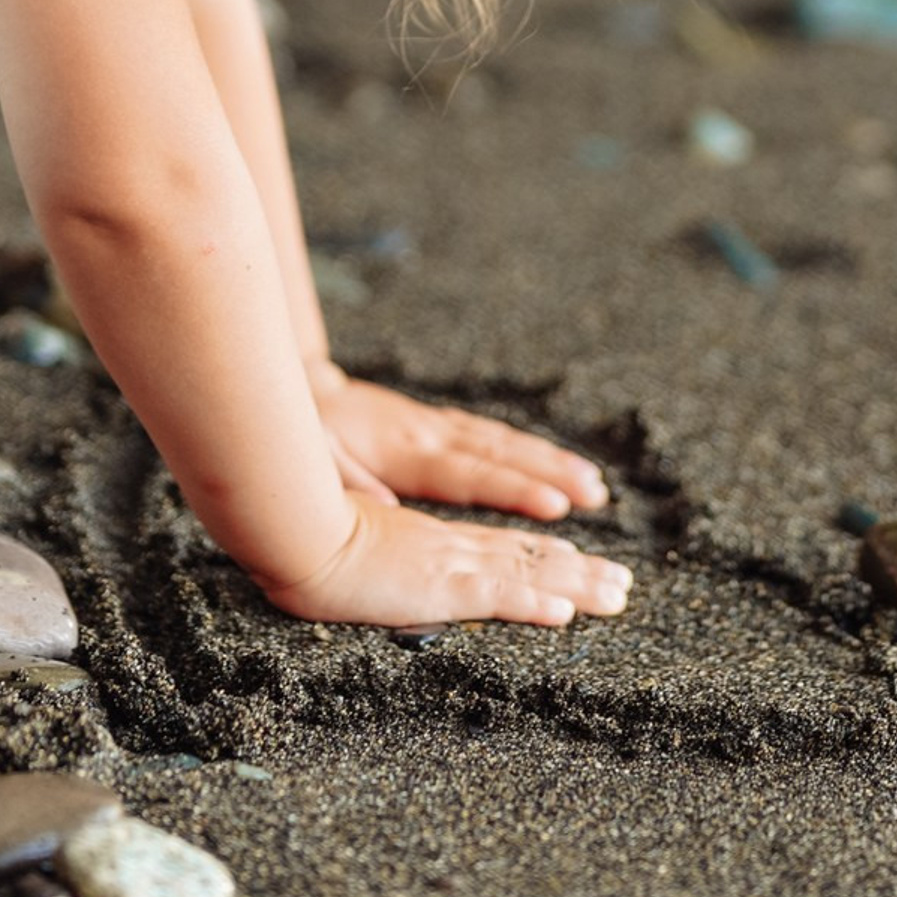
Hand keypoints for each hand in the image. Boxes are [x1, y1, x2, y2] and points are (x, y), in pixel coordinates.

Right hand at [260, 496, 632, 627]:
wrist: (292, 528)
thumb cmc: (306, 535)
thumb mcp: (353, 545)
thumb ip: (379, 553)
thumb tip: (393, 558)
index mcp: (429, 543)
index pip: (498, 548)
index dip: (542, 557)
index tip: (576, 562)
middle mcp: (449, 550)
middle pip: (528, 559)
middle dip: (580, 572)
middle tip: (621, 585)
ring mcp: (448, 565)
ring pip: (528, 574)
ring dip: (578, 587)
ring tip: (618, 596)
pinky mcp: (438, 585)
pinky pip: (497, 596)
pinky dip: (533, 602)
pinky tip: (564, 614)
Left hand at [308, 370, 609, 520]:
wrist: (302, 387)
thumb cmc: (308, 434)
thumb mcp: (312, 459)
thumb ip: (348, 483)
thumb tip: (385, 510)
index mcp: (402, 450)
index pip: (467, 474)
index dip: (511, 490)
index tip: (554, 505)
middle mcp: (429, 434)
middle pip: (499, 454)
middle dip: (550, 474)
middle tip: (594, 494)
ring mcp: (436, 425)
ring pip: (503, 441)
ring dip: (550, 461)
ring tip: (592, 483)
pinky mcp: (437, 423)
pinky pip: (492, 435)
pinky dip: (527, 449)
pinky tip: (556, 465)